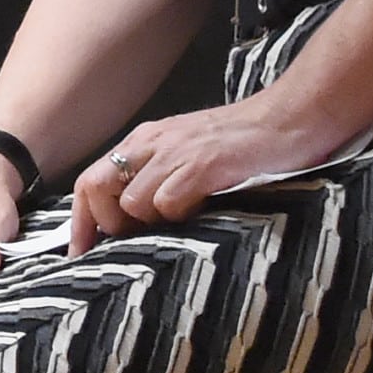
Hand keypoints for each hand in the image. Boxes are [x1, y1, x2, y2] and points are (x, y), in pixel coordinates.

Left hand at [69, 95, 352, 251]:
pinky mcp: (203, 165)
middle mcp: (151, 143)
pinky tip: (205, 209)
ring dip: (151, 222)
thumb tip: (132, 221)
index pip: (89, 182)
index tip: (80, 255)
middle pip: (95, 190)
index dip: (80, 223)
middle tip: (138, 240)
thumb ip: (157, 175)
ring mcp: (175, 153)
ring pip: (132, 203)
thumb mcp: (188, 151)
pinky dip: (180, 216)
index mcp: (144, 141)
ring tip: (183, 219)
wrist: (292, 117)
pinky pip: (168, 203)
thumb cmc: (244, 142)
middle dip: (109, 225)